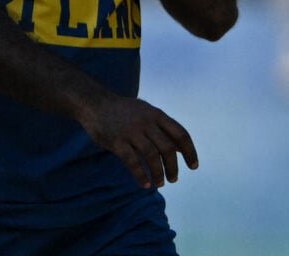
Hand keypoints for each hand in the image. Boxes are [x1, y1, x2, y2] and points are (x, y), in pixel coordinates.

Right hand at [80, 92, 197, 188]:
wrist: (95, 104)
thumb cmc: (124, 111)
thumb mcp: (147, 113)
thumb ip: (163, 128)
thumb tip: (182, 149)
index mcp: (156, 114)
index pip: (180, 134)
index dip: (190, 151)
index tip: (193, 166)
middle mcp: (146, 122)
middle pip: (167, 148)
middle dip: (173, 167)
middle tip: (174, 179)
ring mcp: (131, 131)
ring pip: (152, 156)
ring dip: (159, 173)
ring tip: (160, 183)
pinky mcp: (117, 141)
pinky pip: (132, 162)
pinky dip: (141, 175)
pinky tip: (145, 184)